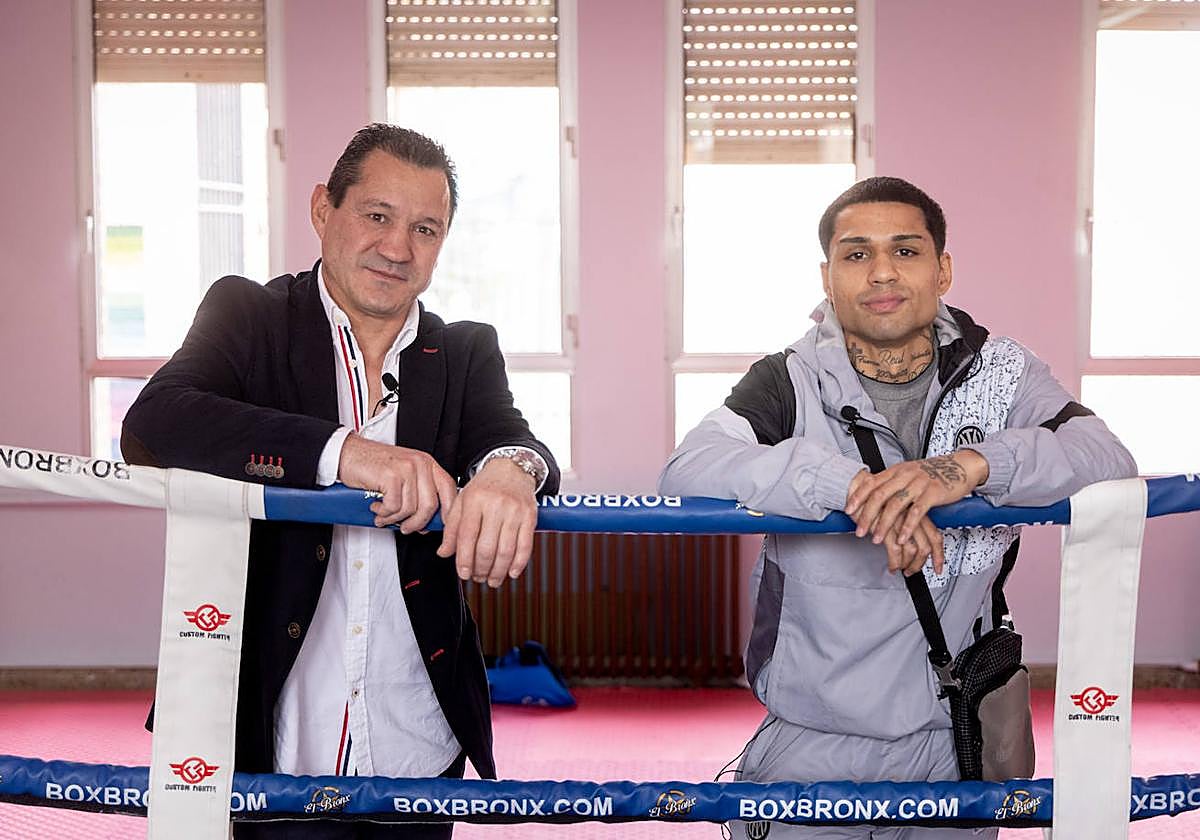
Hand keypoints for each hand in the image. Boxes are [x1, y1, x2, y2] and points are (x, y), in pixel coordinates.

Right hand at [337, 434, 457, 532]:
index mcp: (427, 463)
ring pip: (411, 509)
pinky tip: (377, 506)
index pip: (449, 489)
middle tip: (405, 527)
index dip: (448, 512)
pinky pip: (394, 507)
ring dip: (395, 518)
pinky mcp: (391, 476)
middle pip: (431, 505)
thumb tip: (428, 521)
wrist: (348, 453)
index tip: (441, 527)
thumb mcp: (403, 477)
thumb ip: (419, 494)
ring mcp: (406, 468)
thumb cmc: (373, 466)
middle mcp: (420, 464)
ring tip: (384, 514)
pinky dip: (384, 513)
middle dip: (417, 523)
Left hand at [437, 457, 537, 587]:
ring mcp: (514, 510)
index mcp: (474, 499)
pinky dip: (519, 563)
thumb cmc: (485, 487)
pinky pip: (525, 545)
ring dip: (498, 571)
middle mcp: (495, 504)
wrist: (512, 468)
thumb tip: (444, 553)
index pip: (466, 536)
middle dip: (481, 569)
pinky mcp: (530, 516)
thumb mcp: (462, 501)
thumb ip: (452, 528)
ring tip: (492, 579)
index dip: (464, 559)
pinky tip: (511, 573)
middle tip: (477, 577)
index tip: (463, 573)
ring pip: (506, 550)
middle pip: (486, 547)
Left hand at [844, 451, 989, 573]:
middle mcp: (905, 475)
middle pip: (879, 495)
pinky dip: (907, 527)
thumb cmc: (933, 473)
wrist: (961, 466)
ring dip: (884, 524)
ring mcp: (919, 483)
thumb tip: (870, 494)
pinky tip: (902, 538)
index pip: (871, 482)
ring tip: (877, 538)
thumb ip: (891, 483)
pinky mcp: (933, 493)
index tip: (848, 511)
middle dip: (867, 516)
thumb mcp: (907, 474)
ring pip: (895, 505)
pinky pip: (917, 511)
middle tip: (860, 531)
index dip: (857, 497)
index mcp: (896, 471)